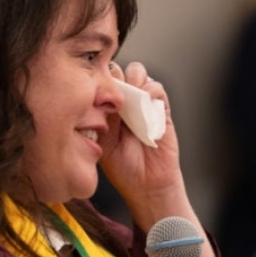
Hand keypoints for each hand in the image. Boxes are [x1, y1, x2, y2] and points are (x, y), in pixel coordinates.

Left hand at [98, 61, 188, 226]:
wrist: (147, 186)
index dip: (98, 77)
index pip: (100, 80)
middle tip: (113, 92)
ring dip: (134, 79)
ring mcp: (143, 104)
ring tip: (131, 98)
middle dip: (115, 75)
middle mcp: (124, 103)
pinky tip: (146, 103)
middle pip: (119, 70)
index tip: (95, 87)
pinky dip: (152, 90)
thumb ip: (98, 118)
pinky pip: (157, 89)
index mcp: (106, 109)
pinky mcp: (161, 110)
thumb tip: (93, 95)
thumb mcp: (102, 143)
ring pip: (138, 72)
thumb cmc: (123, 170)